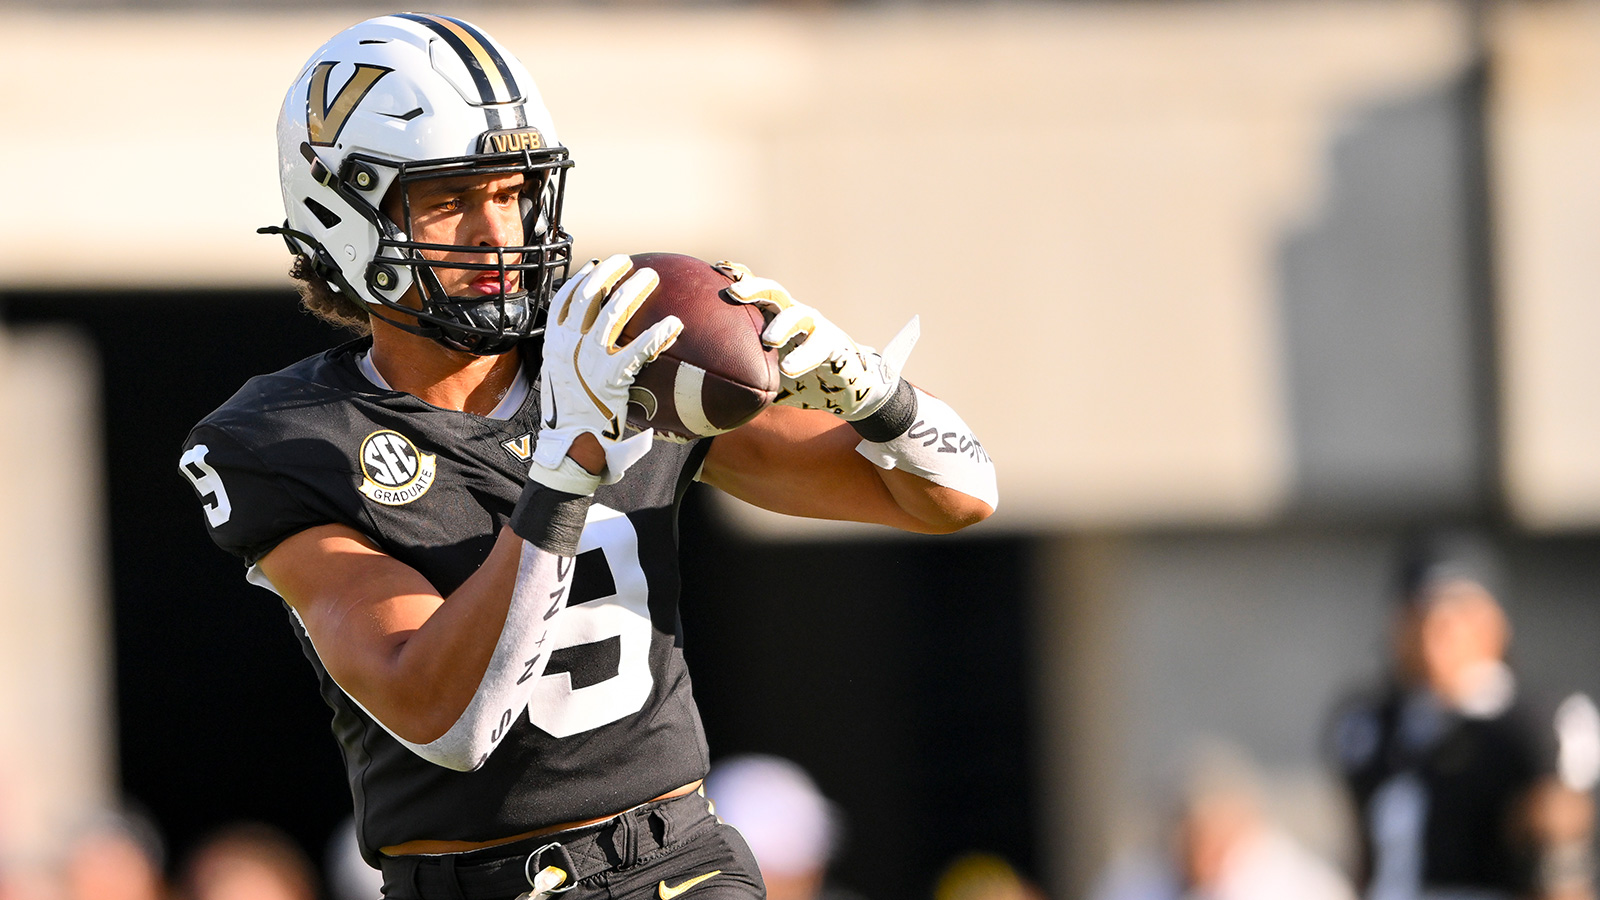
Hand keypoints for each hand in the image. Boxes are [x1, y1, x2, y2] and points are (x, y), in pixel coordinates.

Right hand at [531, 255, 681, 489]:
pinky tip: (674, 324)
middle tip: (628, 261)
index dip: (581, 279)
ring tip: (651, 277)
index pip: (564, 300)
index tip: (596, 266)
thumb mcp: (560, 378)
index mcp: (553, 343)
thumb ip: (571, 356)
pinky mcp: (610, 378)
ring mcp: (588, 360)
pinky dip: (658, 334)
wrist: (570, 445)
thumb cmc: (571, 414)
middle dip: (610, 273)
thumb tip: (590, 341)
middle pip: (589, 296)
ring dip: (634, 290)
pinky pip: (638, 349)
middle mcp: (567, 345)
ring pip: (612, 312)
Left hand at [717, 262, 917, 420]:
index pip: (754, 292)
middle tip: (733, 293)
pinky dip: (803, 357)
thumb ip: (739, 376)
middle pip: (773, 292)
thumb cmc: (797, 379)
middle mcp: (793, 314)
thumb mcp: (764, 376)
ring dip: (782, 324)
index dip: (737, 277)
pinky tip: (788, 369)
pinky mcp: (833, 344)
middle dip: (754, 288)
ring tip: (769, 339)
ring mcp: (814, 327)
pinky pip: (818, 346)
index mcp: (774, 316)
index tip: (714, 269)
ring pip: (798, 314)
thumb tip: (696, 392)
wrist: (843, 389)